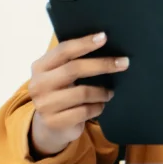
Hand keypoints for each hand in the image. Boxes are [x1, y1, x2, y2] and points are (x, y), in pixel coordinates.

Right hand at [27, 32, 128, 157]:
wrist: (48, 126)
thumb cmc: (61, 92)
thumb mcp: (60, 74)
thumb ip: (73, 61)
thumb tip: (104, 43)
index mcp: (40, 66)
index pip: (63, 50)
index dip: (85, 43)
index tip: (104, 37)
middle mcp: (38, 84)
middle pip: (74, 69)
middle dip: (102, 64)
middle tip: (123, 63)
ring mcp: (44, 105)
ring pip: (82, 93)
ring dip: (102, 92)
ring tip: (110, 93)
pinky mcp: (54, 122)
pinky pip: (84, 112)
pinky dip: (97, 108)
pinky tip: (100, 106)